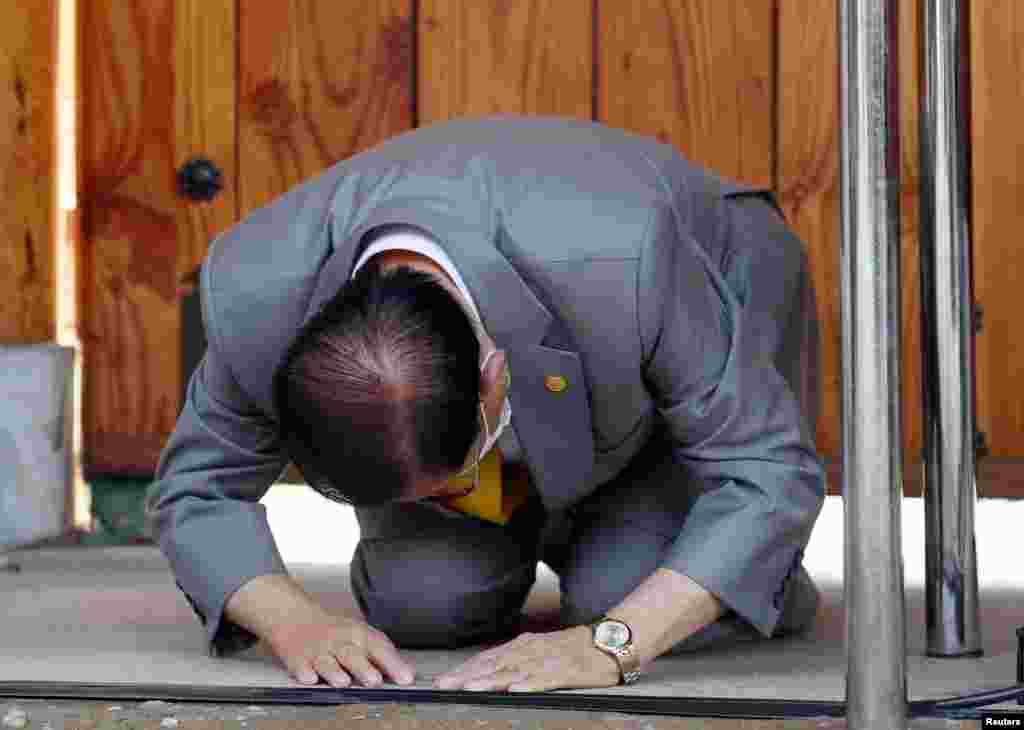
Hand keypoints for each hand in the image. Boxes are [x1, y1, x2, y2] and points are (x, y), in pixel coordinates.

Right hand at [264, 610, 415, 687]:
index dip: (393, 663)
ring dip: (335, 671)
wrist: (296, 618)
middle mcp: (339, 642)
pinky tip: (309, 677)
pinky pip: (300, 666)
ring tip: (343, 682)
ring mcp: (317, 651)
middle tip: (375, 680)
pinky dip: (304, 672)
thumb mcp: (360, 635)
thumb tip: (406, 673)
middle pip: (352, 654)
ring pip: (327, 661)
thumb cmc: (334, 632)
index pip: (379, 647)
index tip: (405, 677)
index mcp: (358, 634)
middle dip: (364, 667)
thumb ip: (381, 655)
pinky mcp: (297, 659)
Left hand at [434, 626, 620, 692]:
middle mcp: (531, 651)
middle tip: (444, 686)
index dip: (464, 669)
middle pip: (494, 665)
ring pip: (514, 671)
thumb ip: (516, 659)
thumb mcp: (539, 650)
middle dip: (468, 676)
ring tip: (470, 688)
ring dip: (491, 680)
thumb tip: (488, 669)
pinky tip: (516, 690)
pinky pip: (546, 679)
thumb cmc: (573, 649)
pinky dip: (530, 684)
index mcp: (523, 646)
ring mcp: (548, 660)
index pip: (487, 658)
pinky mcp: (567, 672)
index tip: (443, 680)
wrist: (608, 641)